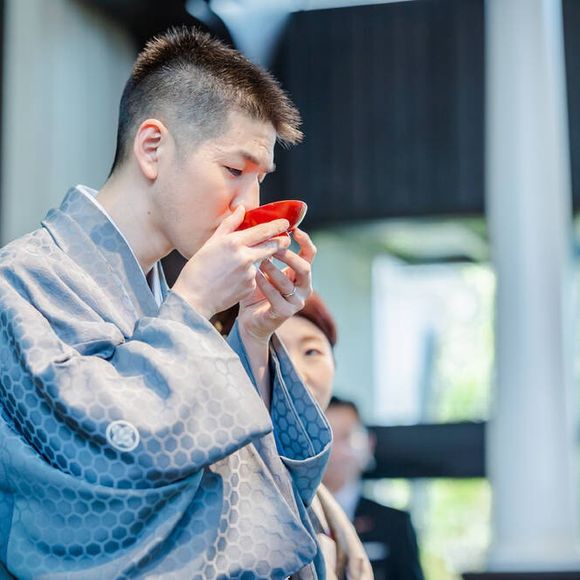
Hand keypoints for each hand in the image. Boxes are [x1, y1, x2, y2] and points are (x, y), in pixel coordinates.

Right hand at [172, 206, 290, 318]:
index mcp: (233, 242)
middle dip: (281, 242)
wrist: (193, 299)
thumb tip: (241, 208)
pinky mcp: (250, 287)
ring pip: (261, 263)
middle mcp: (244, 256)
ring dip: (256, 262)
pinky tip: (232, 281)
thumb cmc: (198, 269)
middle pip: (271, 246)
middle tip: (286, 240)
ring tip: (234, 268)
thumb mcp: (211, 243)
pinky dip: (248, 277)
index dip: (277, 226)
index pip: (263, 231)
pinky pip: (254, 278)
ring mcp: (249, 273)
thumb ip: (229, 225)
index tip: (286, 223)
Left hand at [237, 228, 315, 343]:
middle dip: (288, 255)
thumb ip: (266, 250)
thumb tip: (261, 225)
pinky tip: (254, 276)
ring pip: (287, 282)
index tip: (293, 229)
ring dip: (271, 269)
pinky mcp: (285, 313)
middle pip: (304, 267)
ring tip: (258, 260)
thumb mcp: (263, 267)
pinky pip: (275, 296)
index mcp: (301, 274)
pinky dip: (264, 285)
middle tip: (272, 246)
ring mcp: (296, 302)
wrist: (251, 321)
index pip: (310, 254)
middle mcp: (304, 287)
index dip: (305, 241)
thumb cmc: (257, 290)